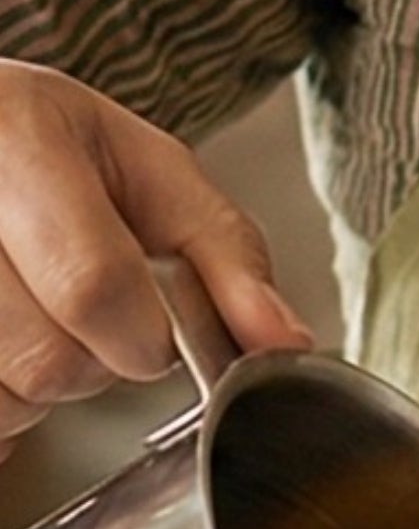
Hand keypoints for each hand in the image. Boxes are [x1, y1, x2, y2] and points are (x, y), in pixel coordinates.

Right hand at [0, 61, 307, 438]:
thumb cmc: (42, 147)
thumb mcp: (146, 169)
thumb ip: (226, 253)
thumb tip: (283, 341)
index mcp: (15, 135)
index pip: (94, 287)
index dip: (139, 337)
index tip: (145, 330)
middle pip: (42, 361)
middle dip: (85, 366)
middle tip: (76, 319)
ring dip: (24, 393)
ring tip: (22, 323)